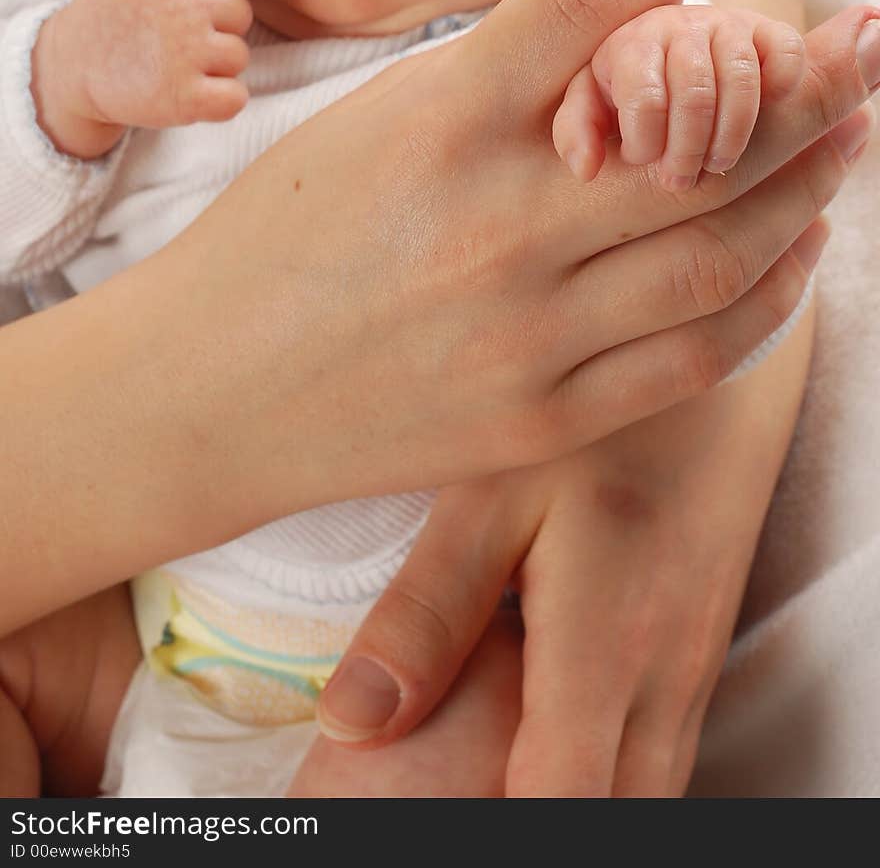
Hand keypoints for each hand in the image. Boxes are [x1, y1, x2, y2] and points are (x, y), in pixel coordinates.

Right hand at [8, 0, 878, 628]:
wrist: (211, 389)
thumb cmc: (281, 236)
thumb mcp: (374, 122)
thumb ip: (495, 82)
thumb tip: (616, 34)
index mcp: (442, 126)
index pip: (584, 1)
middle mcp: (498, 225)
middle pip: (701, 139)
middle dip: (812, 83)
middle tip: (869, 44)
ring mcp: (529, 333)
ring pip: (723, 250)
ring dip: (808, 186)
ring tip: (852, 137)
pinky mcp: (543, 419)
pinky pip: (695, 356)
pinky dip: (767, 297)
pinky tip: (795, 250)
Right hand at [30, 0, 251, 158]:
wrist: (69, 69)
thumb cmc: (115, 14)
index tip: (190, 2)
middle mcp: (184, 6)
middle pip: (240, 13)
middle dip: (217, 29)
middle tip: (177, 39)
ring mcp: (186, 52)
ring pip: (239, 56)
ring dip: (215, 67)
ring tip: (177, 65)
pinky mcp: (185, 97)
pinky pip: (235, 98)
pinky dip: (220, 101)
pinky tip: (191, 93)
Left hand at [314, 312, 813, 795]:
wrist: (723, 374)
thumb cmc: (595, 422)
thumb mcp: (493, 494)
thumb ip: (429, 611)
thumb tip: (349, 724)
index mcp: (606, 650)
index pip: (555, 810)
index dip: (481, 830)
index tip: (412, 812)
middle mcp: (663, 685)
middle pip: (600, 822)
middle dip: (517, 819)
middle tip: (437, 784)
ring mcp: (691, 675)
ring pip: (637, 797)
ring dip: (564, 797)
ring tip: (481, 764)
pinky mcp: (697, 656)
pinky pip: (655, 759)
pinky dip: (601, 772)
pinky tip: (543, 730)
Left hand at [553, 4, 805, 188]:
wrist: (668, 52)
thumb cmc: (623, 91)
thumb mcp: (590, 108)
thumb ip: (576, 132)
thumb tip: (586, 168)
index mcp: (629, 43)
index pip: (644, 95)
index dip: (647, 142)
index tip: (646, 164)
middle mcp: (677, 24)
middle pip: (695, 90)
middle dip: (688, 147)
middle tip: (680, 180)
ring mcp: (725, 24)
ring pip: (741, 76)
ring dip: (733, 133)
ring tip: (718, 164)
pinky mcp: (767, 31)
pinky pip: (786, 50)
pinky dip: (782, 84)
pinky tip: (765, 116)